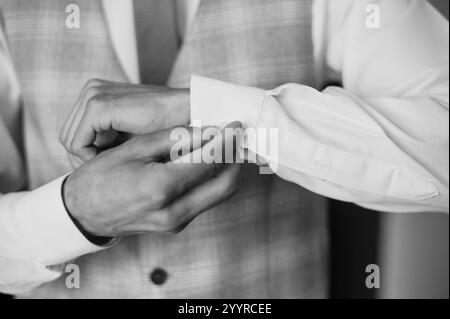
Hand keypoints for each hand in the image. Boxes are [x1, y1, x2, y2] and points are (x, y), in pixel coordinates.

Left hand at [60, 79, 189, 166]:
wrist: (190, 112)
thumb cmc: (166, 127)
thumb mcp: (129, 134)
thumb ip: (107, 141)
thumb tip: (85, 165)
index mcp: (97, 93)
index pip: (73, 131)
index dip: (86, 156)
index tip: (106, 169)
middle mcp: (91, 89)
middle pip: (67, 136)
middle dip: (85, 159)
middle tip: (108, 172)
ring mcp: (93, 95)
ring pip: (69, 141)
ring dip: (89, 159)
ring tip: (115, 166)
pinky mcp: (99, 106)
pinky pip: (77, 143)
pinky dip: (90, 158)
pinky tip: (114, 161)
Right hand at [63, 125, 239, 236]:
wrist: (83, 214)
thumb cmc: (100, 178)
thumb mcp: (134, 150)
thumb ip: (173, 139)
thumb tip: (206, 130)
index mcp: (162, 188)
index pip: (209, 160)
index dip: (226, 140)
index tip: (235, 125)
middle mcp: (174, 211)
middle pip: (226, 183)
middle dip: (235, 158)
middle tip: (235, 137)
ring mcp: (176, 223)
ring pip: (219, 194)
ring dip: (226, 169)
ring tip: (223, 146)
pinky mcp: (176, 226)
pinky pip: (205, 201)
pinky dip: (212, 181)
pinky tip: (206, 163)